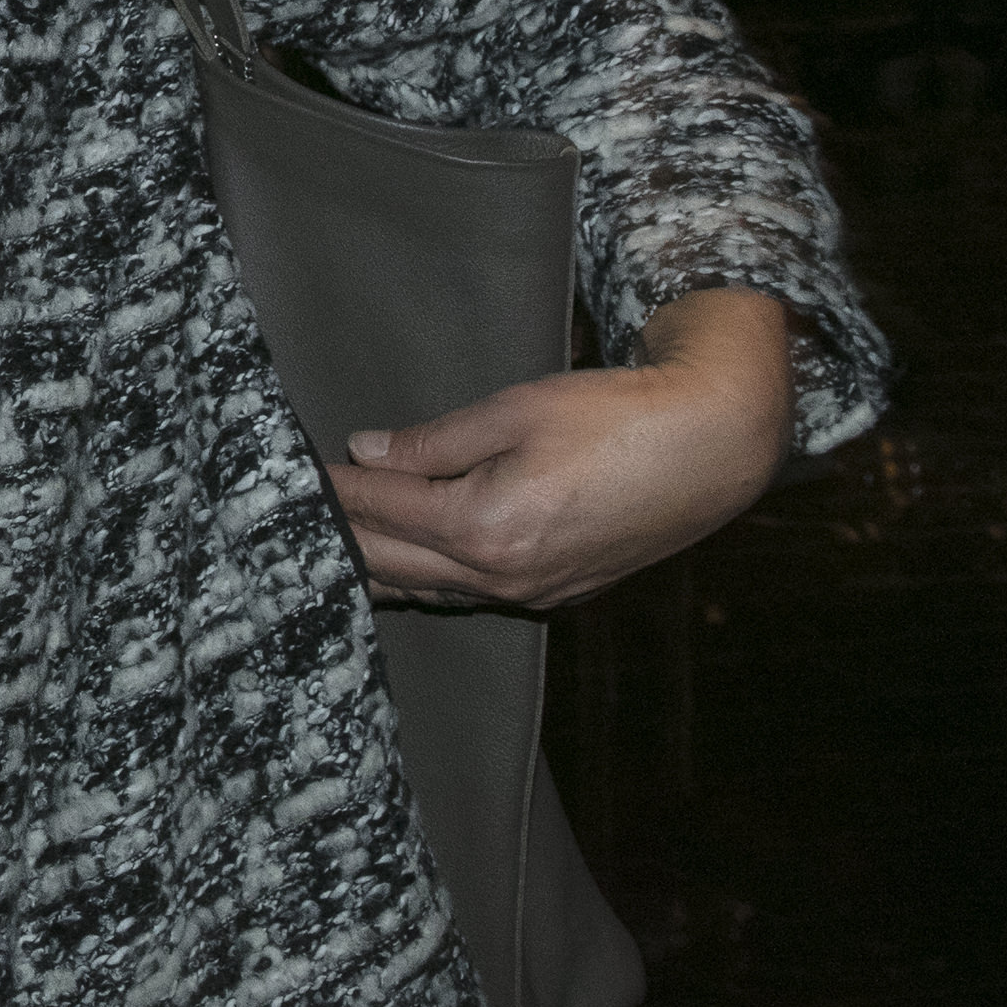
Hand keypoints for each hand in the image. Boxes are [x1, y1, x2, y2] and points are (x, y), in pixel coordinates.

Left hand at [330, 287, 793, 608]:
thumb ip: (432, 442)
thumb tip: (367, 451)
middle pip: (392, 563)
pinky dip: (430, 581)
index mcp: (485, 527)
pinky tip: (406, 567)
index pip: (381, 511)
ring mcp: (535, 593)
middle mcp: (504, 576)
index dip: (334, 491)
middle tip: (293, 520)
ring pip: (430, 590)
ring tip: (332, 549)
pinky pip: (472, 596)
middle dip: (341, 537)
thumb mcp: (514, 411)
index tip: (293, 478)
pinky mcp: (561, 593)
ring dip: (379, 569)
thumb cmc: (615, 416)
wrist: (713, 446)